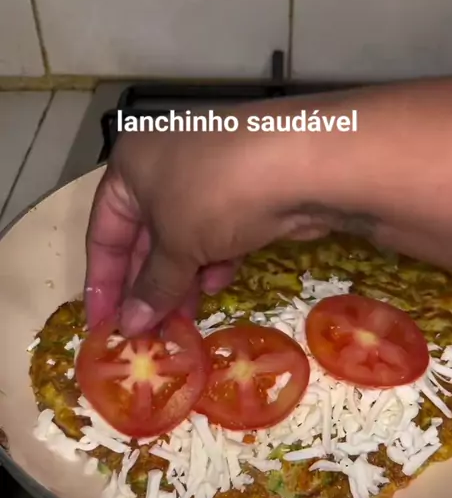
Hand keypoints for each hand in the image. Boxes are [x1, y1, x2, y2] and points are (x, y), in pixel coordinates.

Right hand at [84, 125, 330, 335]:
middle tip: (148, 334)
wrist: (303, 164)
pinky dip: (213, 260)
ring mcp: (208, 176)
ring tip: (183, 321)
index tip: (104, 326)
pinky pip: (216, 233)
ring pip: (183, 240)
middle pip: (145, 238)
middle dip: (148, 287)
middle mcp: (164, 165)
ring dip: (182, 281)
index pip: (103, 233)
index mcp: (131, 166)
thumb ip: (152, 288)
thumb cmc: (218, 196)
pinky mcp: (244, 191)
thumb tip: (130, 326)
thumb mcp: (177, 246)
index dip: (103, 283)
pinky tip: (220, 282)